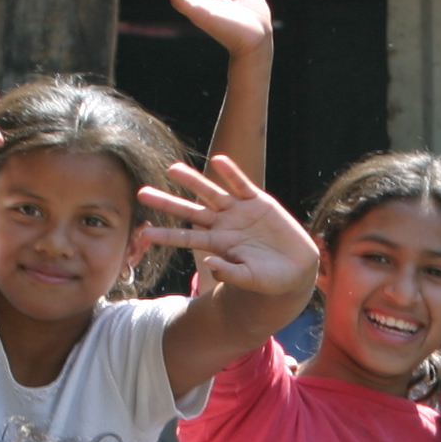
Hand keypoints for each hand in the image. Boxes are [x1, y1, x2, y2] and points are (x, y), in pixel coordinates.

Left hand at [135, 158, 313, 297]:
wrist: (298, 268)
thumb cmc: (271, 280)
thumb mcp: (251, 279)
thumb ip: (230, 273)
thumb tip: (208, 262)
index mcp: (219, 246)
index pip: (187, 238)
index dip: (167, 235)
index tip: (145, 234)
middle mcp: (225, 226)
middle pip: (191, 212)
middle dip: (168, 203)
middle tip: (142, 194)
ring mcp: (240, 212)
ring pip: (212, 193)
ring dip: (193, 181)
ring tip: (172, 169)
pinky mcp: (259, 203)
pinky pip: (242, 185)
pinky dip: (231, 173)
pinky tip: (218, 161)